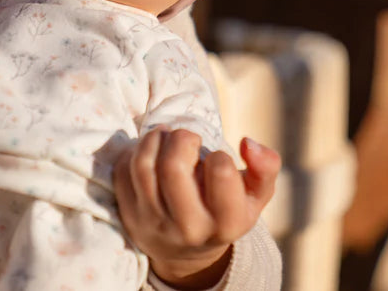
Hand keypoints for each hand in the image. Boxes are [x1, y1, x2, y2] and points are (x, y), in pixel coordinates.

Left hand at [114, 129, 279, 288]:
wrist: (188, 252)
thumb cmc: (226, 211)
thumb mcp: (255, 197)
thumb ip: (265, 168)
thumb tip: (248, 143)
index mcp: (226, 222)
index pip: (220, 171)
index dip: (218, 155)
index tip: (216, 159)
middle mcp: (188, 227)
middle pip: (173, 167)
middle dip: (181, 138)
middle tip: (187, 138)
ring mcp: (153, 222)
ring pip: (143, 166)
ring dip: (154, 138)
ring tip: (166, 136)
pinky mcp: (129, 215)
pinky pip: (123, 171)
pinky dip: (134, 151)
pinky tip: (150, 150)